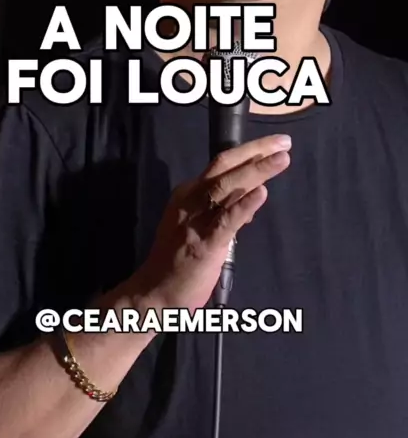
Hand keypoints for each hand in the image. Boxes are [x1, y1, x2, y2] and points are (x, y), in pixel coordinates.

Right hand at [132, 134, 291, 313]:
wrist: (153, 295)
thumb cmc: (176, 261)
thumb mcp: (196, 225)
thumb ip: (221, 210)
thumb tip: (251, 197)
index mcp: (188, 193)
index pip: (221, 165)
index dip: (248, 152)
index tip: (274, 145)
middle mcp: (191, 200)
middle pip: (224, 167)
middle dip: (255, 151)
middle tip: (284, 142)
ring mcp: (196, 221)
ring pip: (227, 188)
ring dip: (256, 171)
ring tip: (282, 159)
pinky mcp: (205, 245)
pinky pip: (227, 221)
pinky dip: (245, 206)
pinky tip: (262, 193)